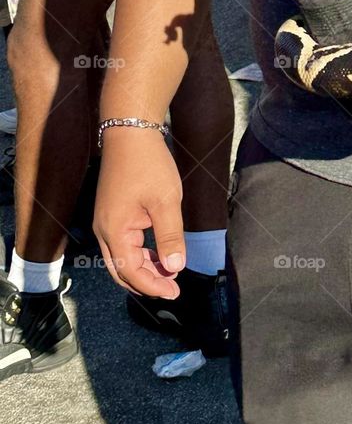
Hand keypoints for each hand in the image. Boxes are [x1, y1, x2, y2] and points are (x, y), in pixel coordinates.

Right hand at [94, 127, 185, 298]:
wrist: (130, 132)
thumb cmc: (148, 164)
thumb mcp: (166, 202)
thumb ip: (170, 237)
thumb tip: (175, 267)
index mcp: (114, 230)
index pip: (129, 272)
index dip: (152, 285)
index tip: (175, 292)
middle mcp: (104, 230)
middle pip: (121, 270)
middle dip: (146, 282)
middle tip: (173, 289)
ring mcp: (106, 221)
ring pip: (121, 258)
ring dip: (144, 269)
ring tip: (170, 274)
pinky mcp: (113, 214)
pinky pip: (123, 244)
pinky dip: (140, 254)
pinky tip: (160, 254)